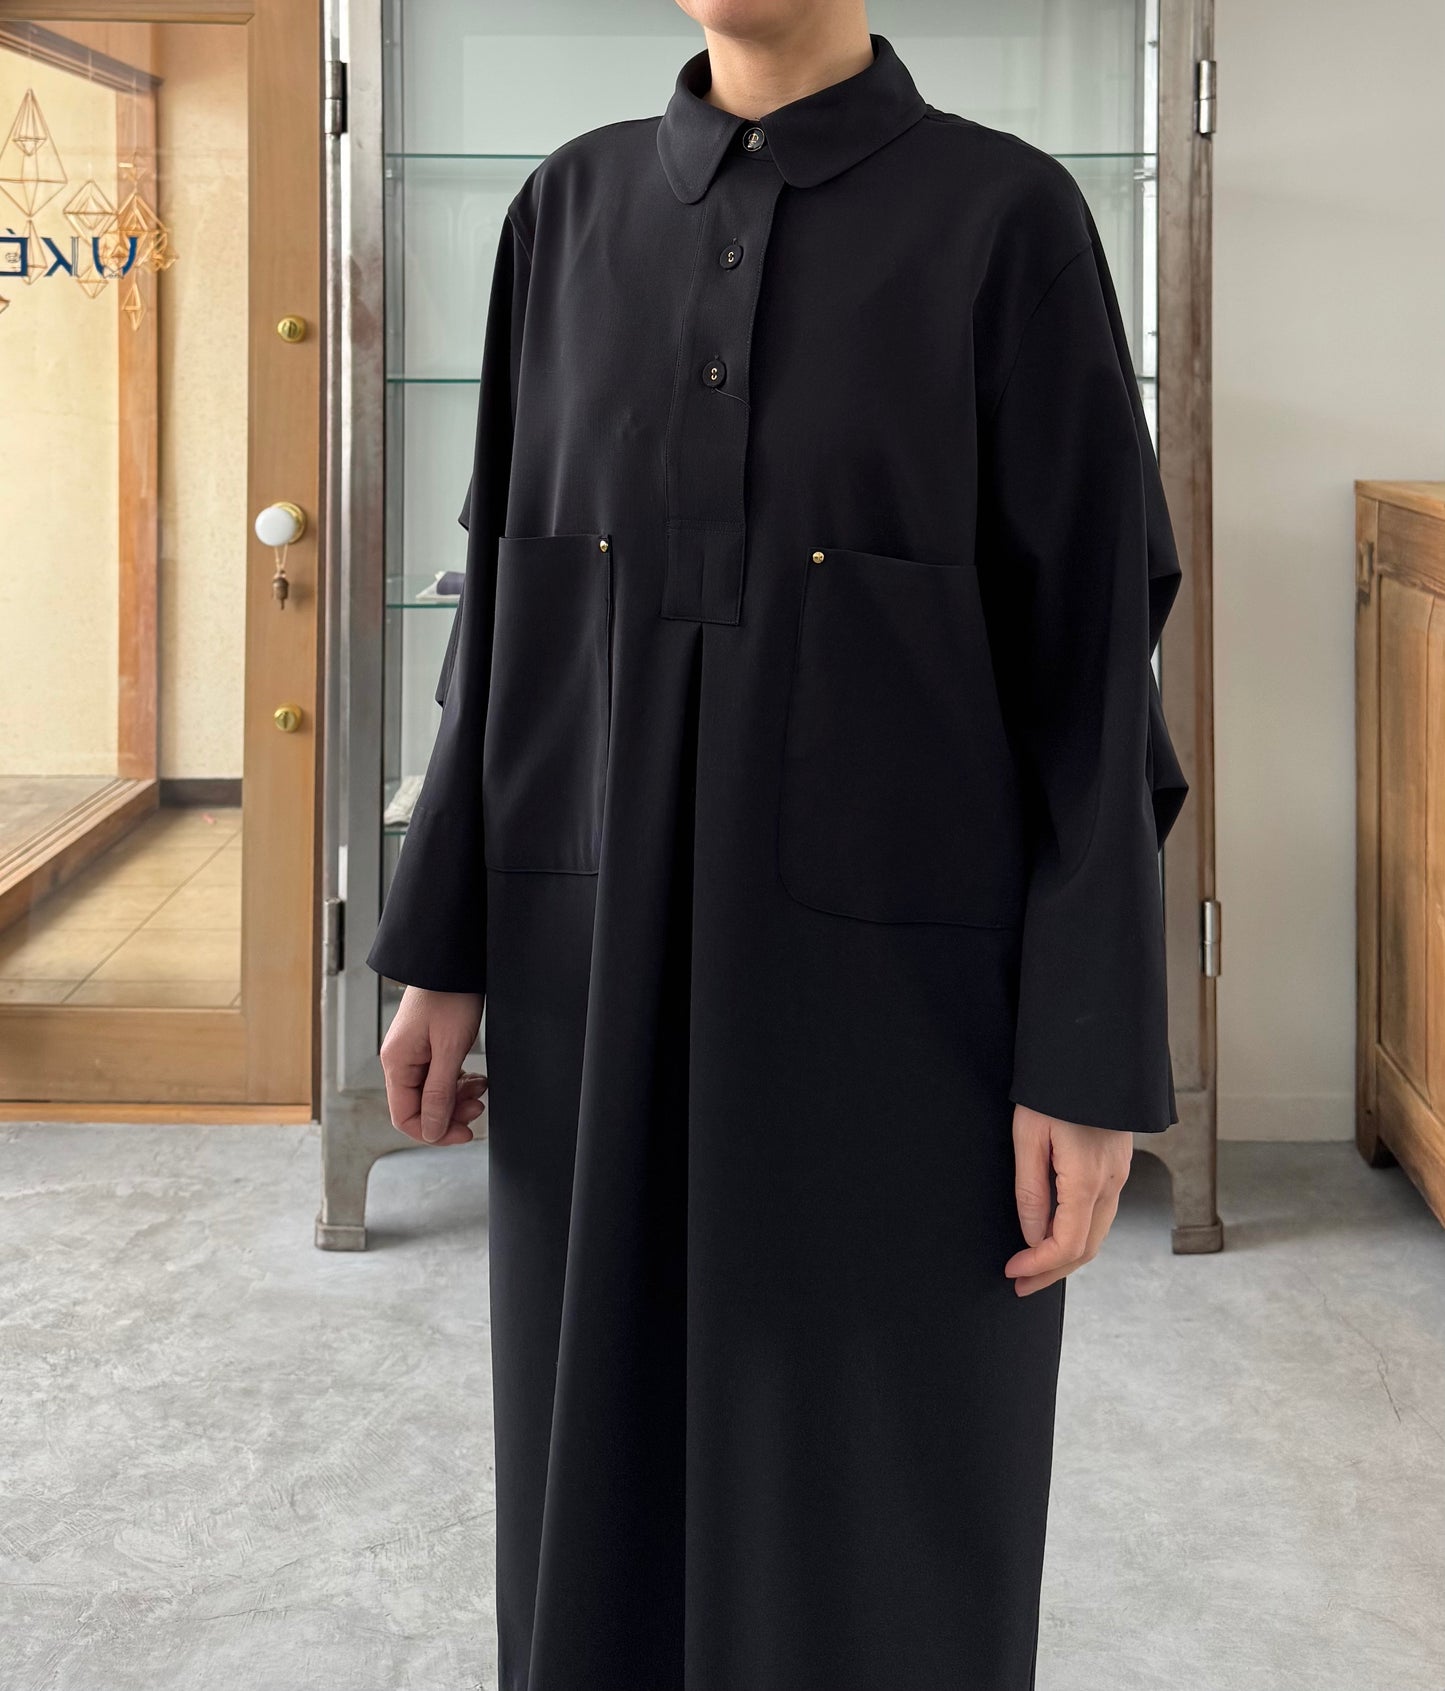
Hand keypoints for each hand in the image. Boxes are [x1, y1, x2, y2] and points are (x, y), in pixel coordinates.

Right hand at [379, 985, 486, 1145]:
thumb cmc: (450, 997)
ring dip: (458, 1097)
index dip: (434, 1132)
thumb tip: (431, 1130)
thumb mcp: (448, 1049)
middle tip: (478, 1108)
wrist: (454, 961)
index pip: (405, 1116)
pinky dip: (458, 1081)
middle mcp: (399, 1061)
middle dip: (450, 1113)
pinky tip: (476, 1077)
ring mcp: (412, 1053)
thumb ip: (438, 1092)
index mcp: (397, 1063)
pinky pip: (439, 1076)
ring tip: (481, 1088)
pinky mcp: (427, 1045)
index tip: (464, 1133)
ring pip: (432, 1092)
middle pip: (420, 1106)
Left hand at [1004, 1103, 1131, 1295]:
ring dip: (1066, 1256)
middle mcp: (1112, 1183)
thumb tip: (1032, 1236)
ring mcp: (1119, 1174)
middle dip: (1052, 1271)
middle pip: (1087, 1248)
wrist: (1092, 1050)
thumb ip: (1030, 1191)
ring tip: (1033, 1266)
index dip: (1039, 1265)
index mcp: (1088, 1179)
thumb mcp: (1028, 1135)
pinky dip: (1079, 1233)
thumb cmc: (1054, 1089)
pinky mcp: (1117, 1165)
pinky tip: (1054, 1234)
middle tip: (1020, 1283)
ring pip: (1097, 1232)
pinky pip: (1101, 1213)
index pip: (1068, 1244)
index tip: (1012, 1270)